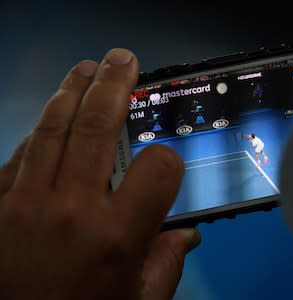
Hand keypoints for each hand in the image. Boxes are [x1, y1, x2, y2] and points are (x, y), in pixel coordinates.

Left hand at [0, 48, 199, 299]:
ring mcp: (26, 203)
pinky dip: (38, 133)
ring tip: (85, 70)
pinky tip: (50, 120)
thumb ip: (167, 262)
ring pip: (51, 130)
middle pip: (96, 127)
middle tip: (122, 60)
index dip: (168, 162)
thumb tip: (187, 234)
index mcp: (118, 235)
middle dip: (113, 86)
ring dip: (71, 93)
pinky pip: (18, 156)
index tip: (165, 167)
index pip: (158, 168)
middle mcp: (72, 209)